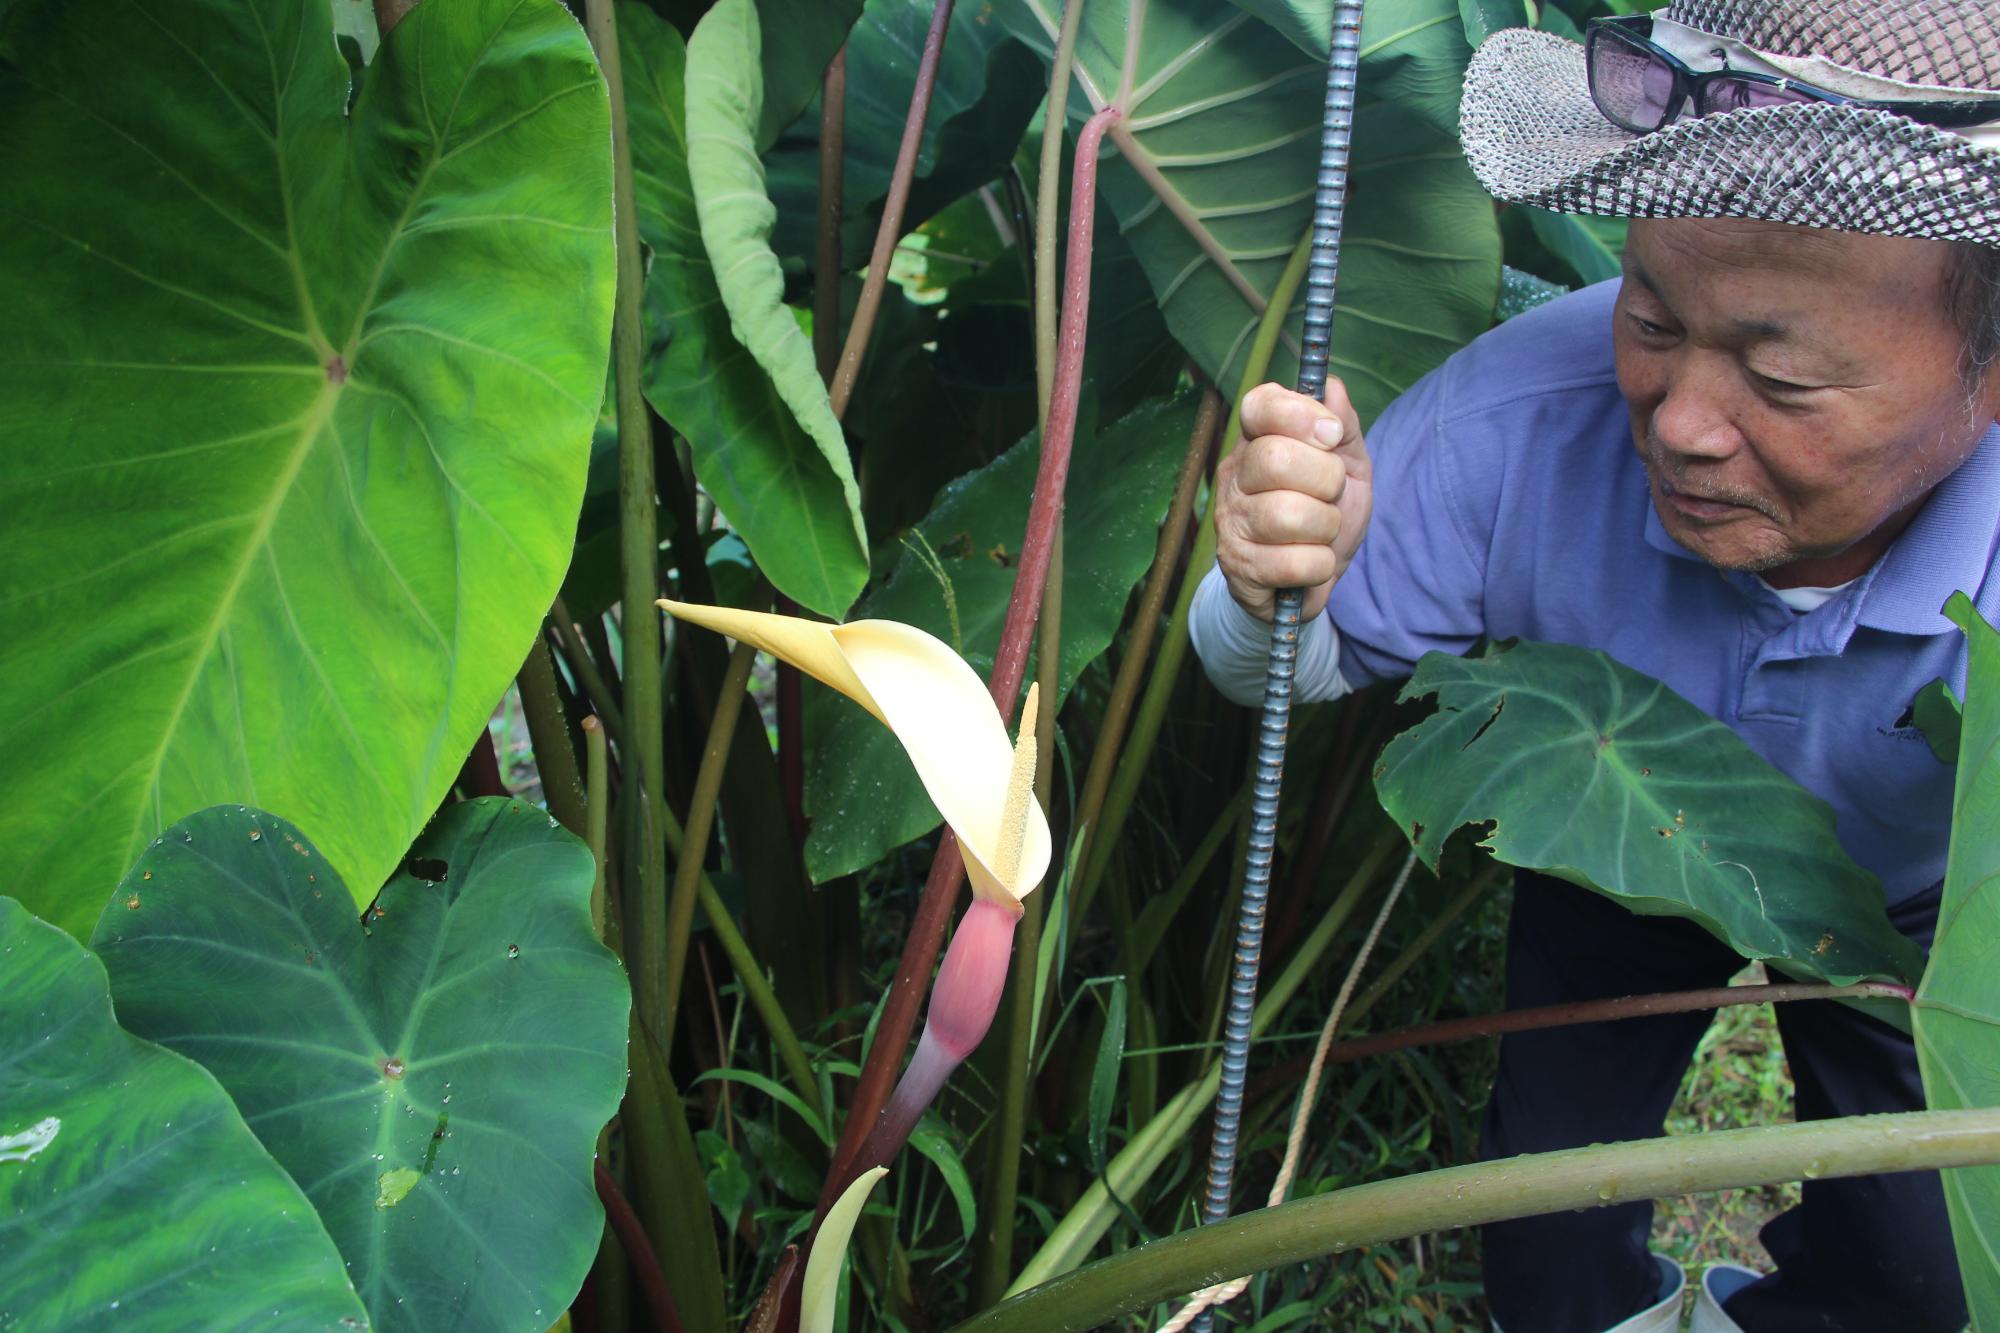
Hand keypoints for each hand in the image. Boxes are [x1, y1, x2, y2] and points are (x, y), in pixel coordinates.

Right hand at [1214, 379, 1370, 622]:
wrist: (1312, 577)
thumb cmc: (1325, 511)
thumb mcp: (1348, 463)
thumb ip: (1344, 425)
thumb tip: (1332, 388)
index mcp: (1258, 440)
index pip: (1260, 405)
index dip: (1300, 415)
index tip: (1331, 436)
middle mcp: (1235, 475)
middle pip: (1275, 459)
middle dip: (1326, 480)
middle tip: (1331, 495)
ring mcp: (1231, 522)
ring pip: (1287, 514)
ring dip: (1326, 528)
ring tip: (1321, 533)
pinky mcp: (1238, 567)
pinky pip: (1293, 562)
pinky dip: (1319, 566)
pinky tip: (1311, 563)